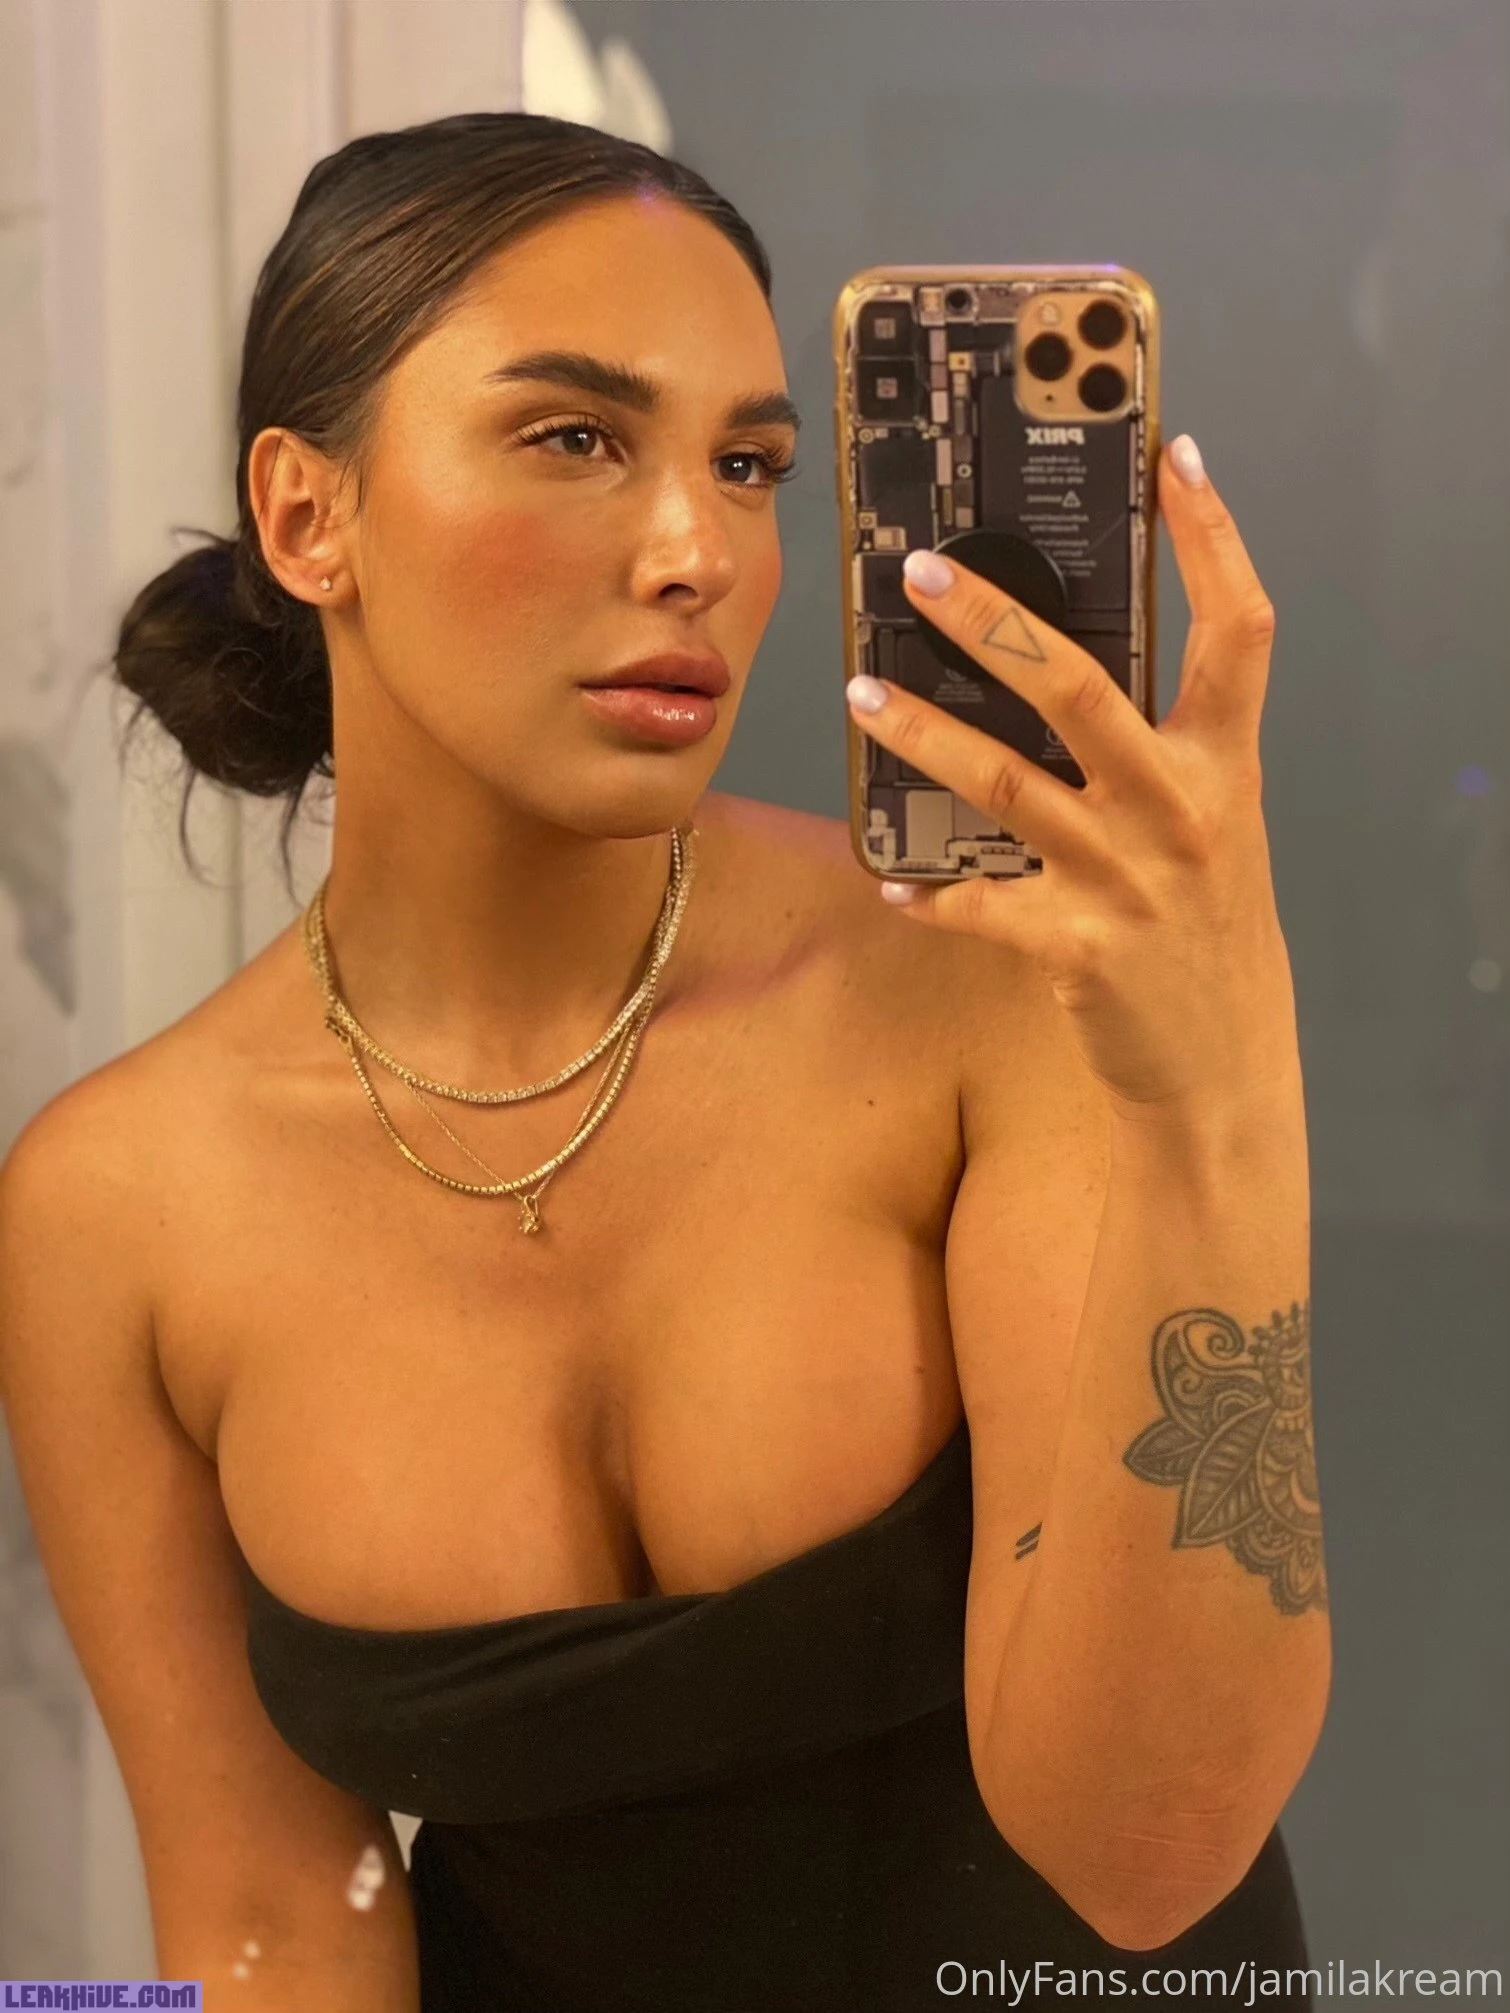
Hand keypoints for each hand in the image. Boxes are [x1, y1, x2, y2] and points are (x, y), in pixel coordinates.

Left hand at [844, 434, 1300, 1123]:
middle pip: (1080, 688)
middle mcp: (1180, 809)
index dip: (1212, 540)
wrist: (1223, 1062)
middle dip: (993, 622)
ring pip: (1006, 785)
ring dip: (924, 736)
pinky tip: (889, 882)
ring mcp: (1127, 878)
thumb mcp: (1209, 823)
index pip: (1238, 629)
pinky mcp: (1077, 947)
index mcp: (1222, 765)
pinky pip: (981, 906)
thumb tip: (1062, 669)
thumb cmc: (1206, 927)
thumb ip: (1158, 749)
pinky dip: (930, 894)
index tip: (1173, 460)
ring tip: (862, 694)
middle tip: (922, 571)